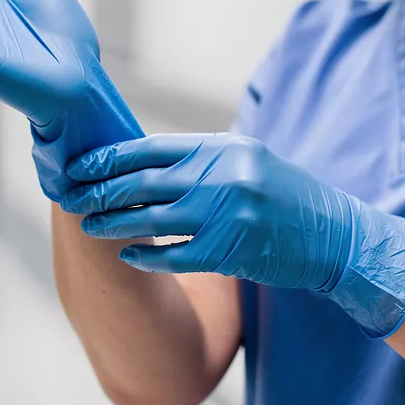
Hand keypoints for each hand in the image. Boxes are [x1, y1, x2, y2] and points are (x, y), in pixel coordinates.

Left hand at [62, 134, 404, 338]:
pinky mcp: (230, 251)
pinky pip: (173, 254)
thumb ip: (201, 159)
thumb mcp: (246, 160)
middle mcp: (222, 176)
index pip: (151, 147)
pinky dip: (145, 256)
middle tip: (70, 196)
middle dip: (99, 190)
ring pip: (150, 218)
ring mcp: (226, 214)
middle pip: (142, 181)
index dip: (109, 157)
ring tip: (88, 225)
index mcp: (223, 148)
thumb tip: (140, 160)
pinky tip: (126, 256)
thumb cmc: (284, 197)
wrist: (334, 235)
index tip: (80, 165)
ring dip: (112, 223)